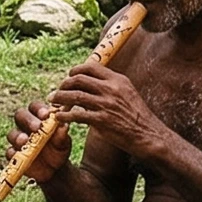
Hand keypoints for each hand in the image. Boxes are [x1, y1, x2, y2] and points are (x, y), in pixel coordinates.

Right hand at [4, 100, 71, 186]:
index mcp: (39, 118)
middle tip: (36, 127)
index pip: (35, 107)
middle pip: (20, 115)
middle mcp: (25, 126)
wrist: (54, 170)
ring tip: (25, 141)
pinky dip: (13, 153)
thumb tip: (64, 126)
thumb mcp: (64, 144)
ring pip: (12, 134)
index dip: (39, 109)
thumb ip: (62, 135)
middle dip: (28, 120)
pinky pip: (9, 152)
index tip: (46, 114)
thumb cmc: (59, 150)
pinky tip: (18, 156)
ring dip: (18, 137)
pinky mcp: (13, 155)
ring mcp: (17, 140)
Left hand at [48, 64, 175, 166]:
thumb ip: (110, 86)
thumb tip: (91, 83)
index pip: (91, 66)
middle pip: (78, 79)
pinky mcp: (102, 120)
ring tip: (53, 102)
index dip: (75, 70)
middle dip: (64, 84)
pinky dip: (64, 115)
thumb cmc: (137, 116)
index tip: (68, 77)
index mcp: (118, 79)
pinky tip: (59, 117)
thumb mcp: (127, 93)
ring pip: (74, 95)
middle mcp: (111, 88)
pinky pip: (76, 115)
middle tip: (57, 91)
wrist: (149, 135)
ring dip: (59, 98)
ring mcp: (106, 104)